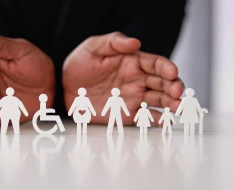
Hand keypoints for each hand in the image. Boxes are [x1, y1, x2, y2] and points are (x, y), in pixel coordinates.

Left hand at [63, 32, 183, 125]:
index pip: (156, 64)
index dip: (166, 67)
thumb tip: (135, 42)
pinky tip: (166, 121)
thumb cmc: (80, 64)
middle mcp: (138, 80)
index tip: (172, 72)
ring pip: (159, 101)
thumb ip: (113, 43)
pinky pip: (145, 118)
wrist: (65, 87)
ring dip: (171, 104)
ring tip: (179, 108)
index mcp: (133, 62)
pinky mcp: (127, 114)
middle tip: (176, 92)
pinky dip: (158, 120)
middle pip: (163, 83)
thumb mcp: (93, 47)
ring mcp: (134, 98)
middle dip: (173, 87)